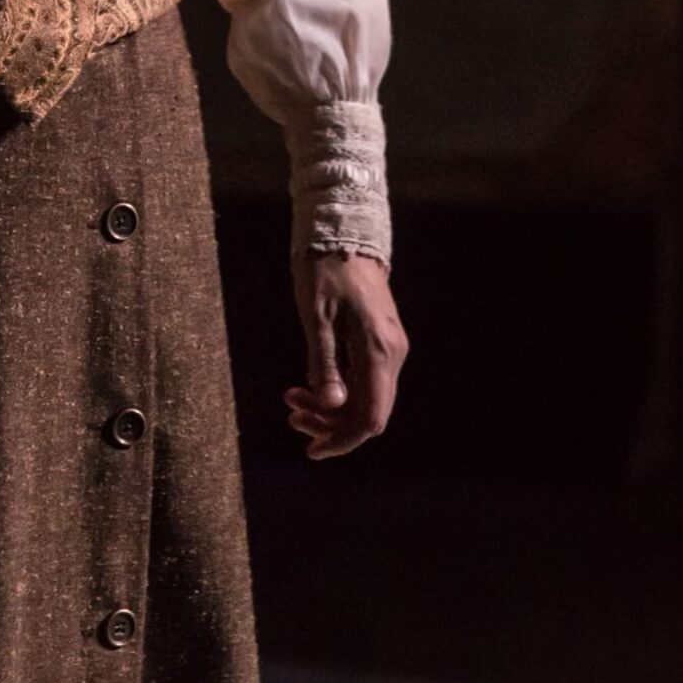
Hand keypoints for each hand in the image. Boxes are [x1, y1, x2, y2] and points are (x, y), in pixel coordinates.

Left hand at [284, 250, 406, 458]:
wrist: (345, 232)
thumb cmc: (326, 269)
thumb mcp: (316, 315)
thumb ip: (324, 361)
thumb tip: (330, 405)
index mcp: (378, 351)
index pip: (369, 416)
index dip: (343, 440)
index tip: (312, 450)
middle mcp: (391, 354)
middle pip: (368, 412)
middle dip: (330, 424)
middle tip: (291, 416)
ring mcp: (388, 348)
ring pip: (364, 397)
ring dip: (330, 408)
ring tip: (293, 400)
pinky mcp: (379, 341)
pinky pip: (363, 380)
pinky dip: (337, 390)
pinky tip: (309, 385)